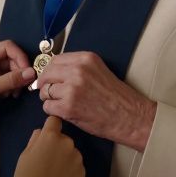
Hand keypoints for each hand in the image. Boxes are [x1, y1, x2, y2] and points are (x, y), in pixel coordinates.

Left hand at [0, 40, 35, 155]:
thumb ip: (11, 79)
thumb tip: (32, 72)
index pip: (7, 47)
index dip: (20, 56)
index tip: (28, 70)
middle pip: (13, 59)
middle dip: (20, 71)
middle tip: (25, 84)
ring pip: (15, 70)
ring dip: (19, 81)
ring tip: (15, 93)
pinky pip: (13, 81)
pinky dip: (16, 87)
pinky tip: (11, 96)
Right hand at [13, 116, 84, 176]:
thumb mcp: (24, 155)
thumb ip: (35, 140)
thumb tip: (41, 133)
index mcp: (51, 137)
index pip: (54, 120)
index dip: (50, 127)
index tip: (47, 134)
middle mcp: (67, 144)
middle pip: (63, 138)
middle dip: (56, 144)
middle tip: (45, 160)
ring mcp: (77, 158)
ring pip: (70, 152)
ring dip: (64, 157)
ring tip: (53, 172)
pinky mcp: (82, 171)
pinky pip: (75, 165)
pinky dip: (69, 169)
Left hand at [36, 52, 156, 151]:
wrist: (130, 117)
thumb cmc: (116, 98)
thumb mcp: (98, 71)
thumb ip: (78, 67)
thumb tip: (55, 71)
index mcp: (86, 59)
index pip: (55, 60)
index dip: (50, 71)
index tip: (51, 78)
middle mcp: (78, 71)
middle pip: (46, 74)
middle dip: (46, 84)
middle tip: (50, 92)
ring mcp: (72, 89)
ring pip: (45, 91)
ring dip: (50, 99)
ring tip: (62, 103)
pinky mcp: (68, 107)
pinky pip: (47, 107)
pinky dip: (52, 111)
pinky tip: (65, 112)